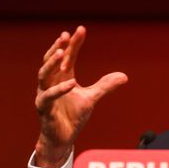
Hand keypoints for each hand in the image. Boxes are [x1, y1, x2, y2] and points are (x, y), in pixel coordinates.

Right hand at [34, 26, 127, 167]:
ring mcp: (45, 94)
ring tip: (62, 52)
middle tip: (66, 35)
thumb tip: (124, 76)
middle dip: (59, 47)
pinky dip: (59, 90)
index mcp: (62, 77)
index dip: (74, 44)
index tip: (81, 29)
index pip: (68, 56)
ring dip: (52, 63)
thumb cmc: (72, 116)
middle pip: (53, 61)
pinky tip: (71, 83)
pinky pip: (49, 96)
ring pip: (44, 74)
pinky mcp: (44, 108)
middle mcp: (51, 82)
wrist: (62, 138)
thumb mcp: (92, 98)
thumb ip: (105, 86)